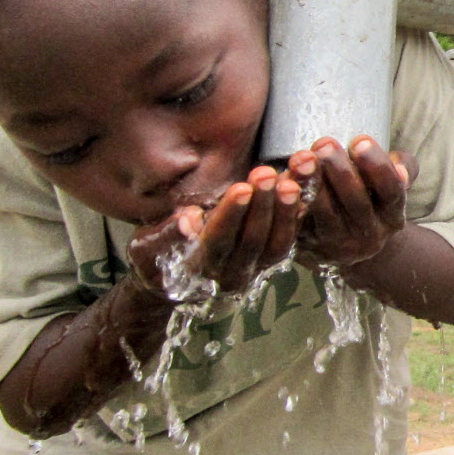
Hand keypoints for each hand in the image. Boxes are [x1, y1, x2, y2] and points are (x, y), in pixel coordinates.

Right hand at [130, 166, 303, 298]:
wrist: (173, 280)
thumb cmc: (156, 256)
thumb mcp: (147, 248)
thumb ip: (165, 235)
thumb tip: (187, 221)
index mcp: (198, 271)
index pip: (218, 242)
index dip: (230, 216)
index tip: (240, 188)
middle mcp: (230, 276)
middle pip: (252, 241)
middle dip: (262, 206)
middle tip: (268, 174)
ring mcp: (253, 270)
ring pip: (276, 243)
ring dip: (285, 209)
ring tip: (292, 178)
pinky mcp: (269, 261)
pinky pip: (289, 239)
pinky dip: (297, 214)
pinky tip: (305, 187)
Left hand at [291, 135, 417, 268]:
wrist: (348, 246)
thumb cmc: (369, 199)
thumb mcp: (388, 185)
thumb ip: (400, 167)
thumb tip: (399, 166)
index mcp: (392, 216)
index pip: (391, 192)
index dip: (377, 167)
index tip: (360, 140)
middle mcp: (369, 236)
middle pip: (357, 203)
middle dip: (340, 172)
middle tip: (325, 145)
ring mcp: (338, 246)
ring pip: (325, 216)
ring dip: (312, 185)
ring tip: (302, 158)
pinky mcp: (309, 249)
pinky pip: (298, 225)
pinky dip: (290, 203)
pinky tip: (283, 180)